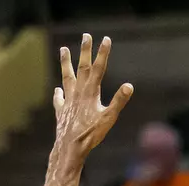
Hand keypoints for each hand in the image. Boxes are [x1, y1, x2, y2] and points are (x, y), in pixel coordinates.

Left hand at [51, 35, 132, 166]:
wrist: (69, 147)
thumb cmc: (90, 134)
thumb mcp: (109, 118)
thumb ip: (118, 101)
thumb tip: (129, 86)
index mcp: (91, 92)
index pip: (99, 68)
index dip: (103, 53)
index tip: (106, 39)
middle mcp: (78, 92)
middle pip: (82, 67)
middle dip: (85, 51)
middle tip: (86, 36)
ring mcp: (68, 100)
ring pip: (67, 77)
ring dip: (66, 63)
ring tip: (63, 49)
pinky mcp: (61, 111)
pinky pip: (59, 99)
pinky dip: (59, 92)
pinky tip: (58, 89)